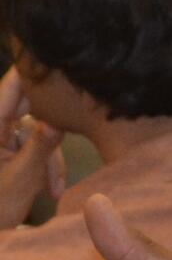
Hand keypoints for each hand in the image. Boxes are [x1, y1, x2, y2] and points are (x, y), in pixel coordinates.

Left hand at [0, 64, 63, 227]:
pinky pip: (38, 145)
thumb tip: (58, 120)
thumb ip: (40, 146)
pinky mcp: (13, 151)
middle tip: (77, 122)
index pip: (11, 85)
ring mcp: (5, 139)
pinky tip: (51, 191)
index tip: (64, 68)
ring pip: (40, 128)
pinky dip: (47, 165)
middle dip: (53, 122)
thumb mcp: (21, 178)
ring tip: (53, 188)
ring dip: (51, 155)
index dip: (35, 72)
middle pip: (31, 104)